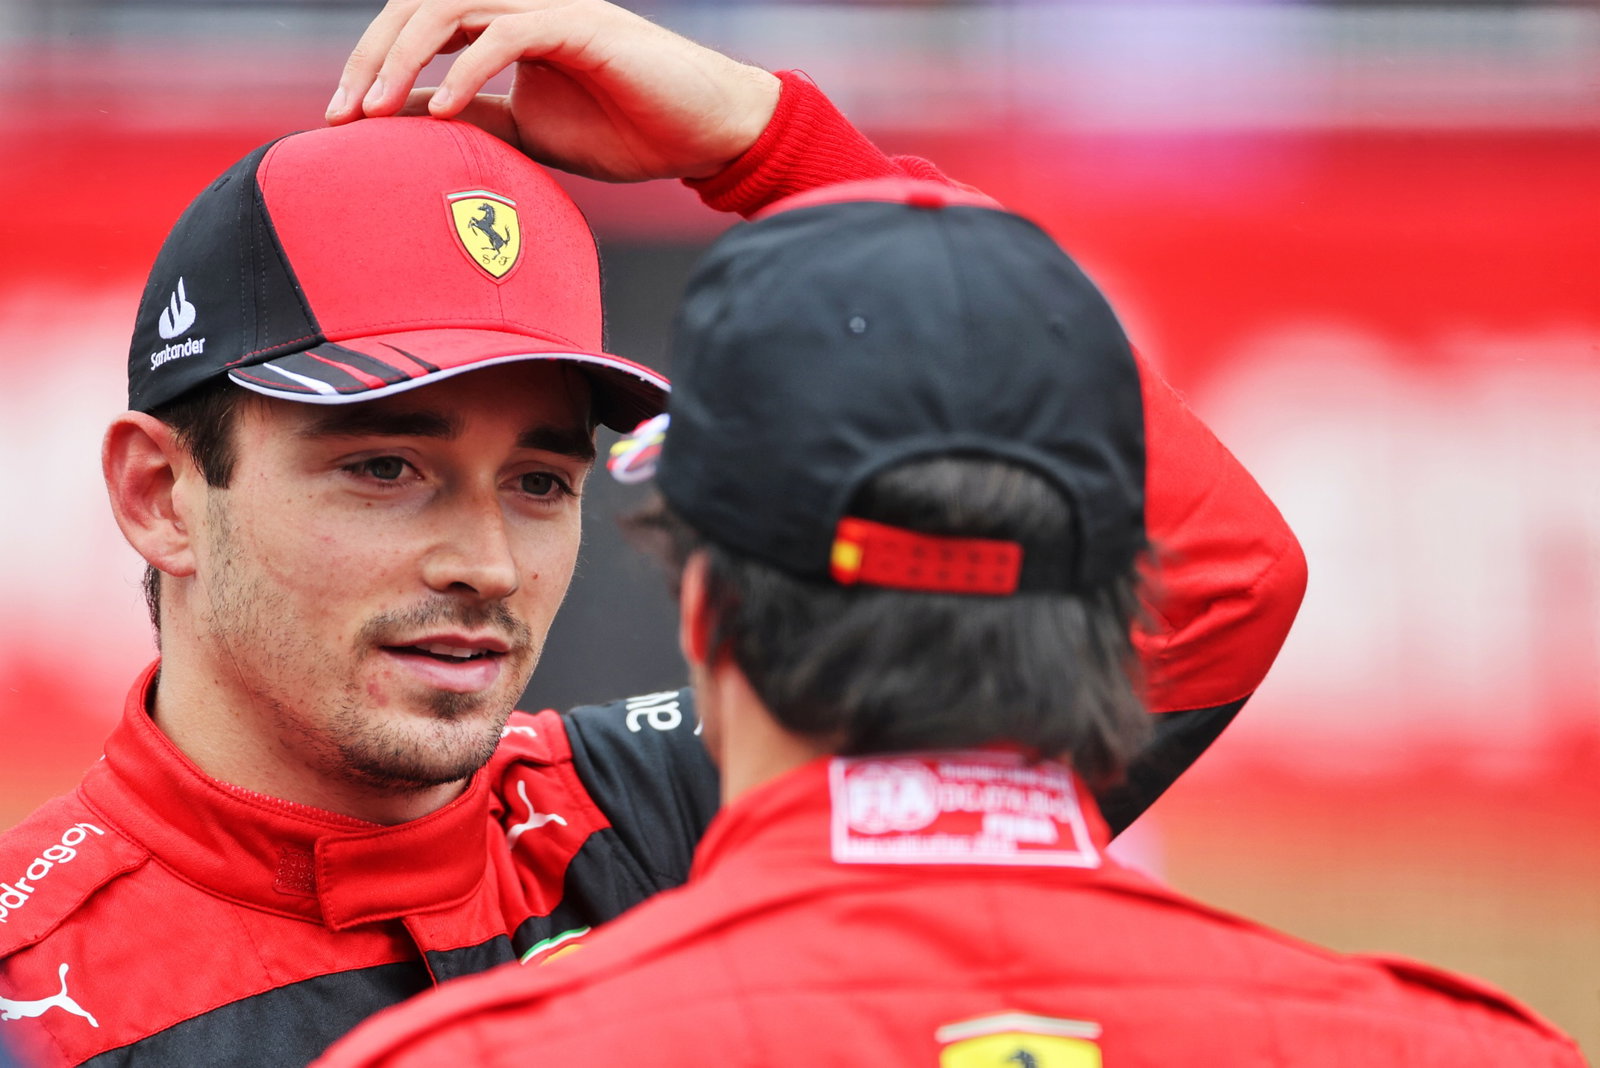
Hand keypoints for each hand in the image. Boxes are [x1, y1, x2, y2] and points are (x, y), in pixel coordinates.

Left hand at [326, 0, 780, 182]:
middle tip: (343, 115)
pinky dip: (466, 71)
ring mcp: (547, 8)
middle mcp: (518, 3)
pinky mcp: (578, 25)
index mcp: (502, 22)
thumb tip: (414, 125)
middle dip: (370, 57)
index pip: (415, 25)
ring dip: (402, 58)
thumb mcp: (532, 130)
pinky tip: (441, 112)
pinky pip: (505, 34)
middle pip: (416, 5)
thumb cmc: (629, 132)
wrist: (703, 134)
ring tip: (376, 111)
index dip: (371, 64)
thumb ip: (480, 116)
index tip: (342, 120)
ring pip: (449, 7)